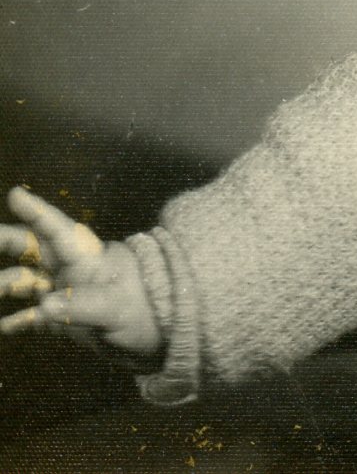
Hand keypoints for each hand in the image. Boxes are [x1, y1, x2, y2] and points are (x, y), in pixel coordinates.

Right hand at [1, 186, 162, 364]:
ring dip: (4, 284)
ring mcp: (68, 294)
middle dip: (8, 240)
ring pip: (26, 281)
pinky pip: (33, 316)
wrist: (167, 336)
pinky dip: (17, 321)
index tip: (16, 194)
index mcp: (88, 258)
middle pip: (33, 249)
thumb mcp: (117, 307)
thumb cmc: (151, 311)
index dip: (38, 212)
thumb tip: (45, 305)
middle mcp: (73, 271)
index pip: (59, 230)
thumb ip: (83, 305)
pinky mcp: (66, 320)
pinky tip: (4, 327)